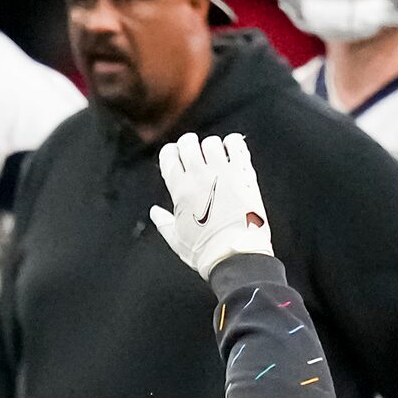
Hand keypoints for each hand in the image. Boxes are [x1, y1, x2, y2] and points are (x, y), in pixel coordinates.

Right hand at [146, 131, 273, 278]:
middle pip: (188, 143)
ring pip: (211, 142)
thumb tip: (155, 213)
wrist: (236, 255)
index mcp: (179, 190)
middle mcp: (199, 176)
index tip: (175, 156)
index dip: (170, 153)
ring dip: (211, 146)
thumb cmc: (206, 252)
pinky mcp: (243, 173)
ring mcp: (222, 172)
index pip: (169, 156)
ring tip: (215, 155)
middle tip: (194, 151)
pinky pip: (237, 145)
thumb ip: (164, 222)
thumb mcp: (177, 240)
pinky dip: (233, 143)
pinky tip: (233, 150)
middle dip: (189, 144)